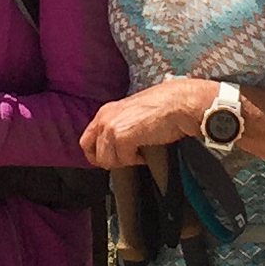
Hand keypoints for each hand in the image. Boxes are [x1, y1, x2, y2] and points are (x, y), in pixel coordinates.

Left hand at [80, 78, 218, 171]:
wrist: (178, 104)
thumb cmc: (162, 107)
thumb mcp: (132, 114)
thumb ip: (118, 126)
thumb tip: (115, 148)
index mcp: (105, 112)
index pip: (86, 141)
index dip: (97, 155)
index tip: (112, 159)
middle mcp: (104, 118)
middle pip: (94, 154)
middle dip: (109, 161)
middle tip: (127, 158)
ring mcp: (111, 128)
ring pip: (108, 161)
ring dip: (125, 160)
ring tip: (140, 151)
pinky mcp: (122, 137)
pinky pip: (124, 160)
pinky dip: (137, 160)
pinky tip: (146, 151)